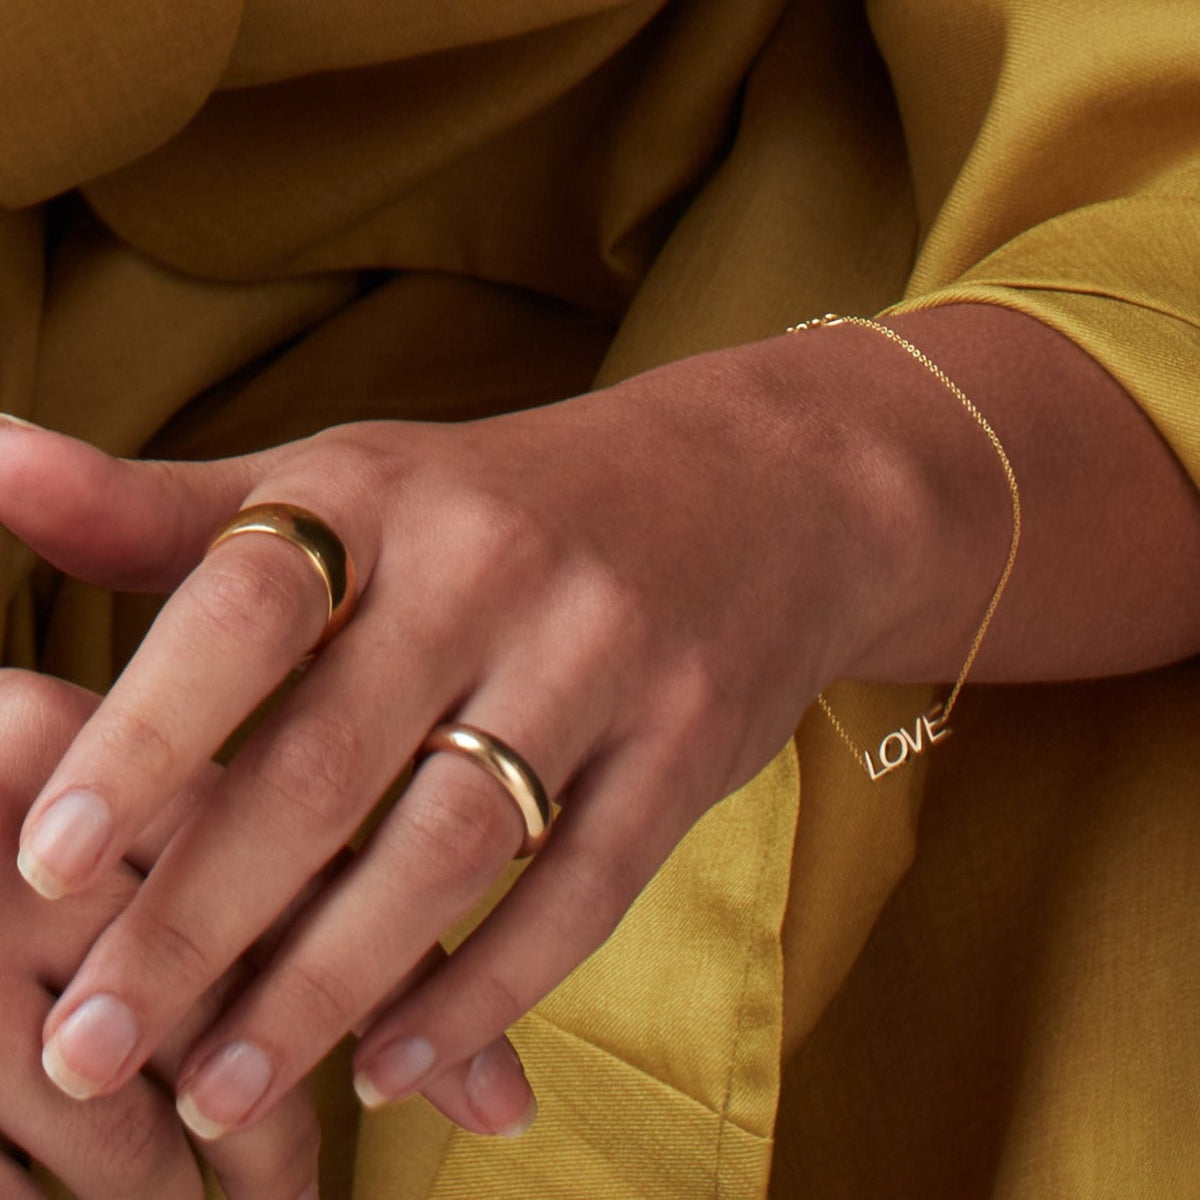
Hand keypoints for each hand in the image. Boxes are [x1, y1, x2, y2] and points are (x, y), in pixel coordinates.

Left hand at [0, 326, 996, 1139]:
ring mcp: (610, 660)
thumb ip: (176, 509)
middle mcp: (502, 571)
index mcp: (394, 493)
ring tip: (222, 1091)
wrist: (756, 494)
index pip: (253, 598)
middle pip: (334, 759)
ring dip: (328, 984)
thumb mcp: (354, 481)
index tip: (45, 860)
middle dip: (202, 917)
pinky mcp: (690, 747)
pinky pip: (582, 889)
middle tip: (88, 1047)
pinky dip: (486, 989)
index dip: (149, 726)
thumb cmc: (515, 503)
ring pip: (453, 846)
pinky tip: (396, 1061)